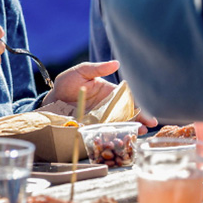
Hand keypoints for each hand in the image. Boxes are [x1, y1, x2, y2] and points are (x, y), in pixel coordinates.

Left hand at [44, 61, 158, 132]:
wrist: (52, 101)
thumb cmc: (68, 84)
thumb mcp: (82, 72)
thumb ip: (98, 68)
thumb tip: (116, 63)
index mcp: (111, 93)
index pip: (130, 98)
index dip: (141, 104)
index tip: (149, 110)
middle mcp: (109, 108)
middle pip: (129, 114)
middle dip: (141, 119)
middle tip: (150, 124)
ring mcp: (102, 120)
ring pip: (121, 125)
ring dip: (132, 129)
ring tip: (140, 133)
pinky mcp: (93, 129)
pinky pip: (106, 134)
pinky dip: (115, 137)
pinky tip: (122, 139)